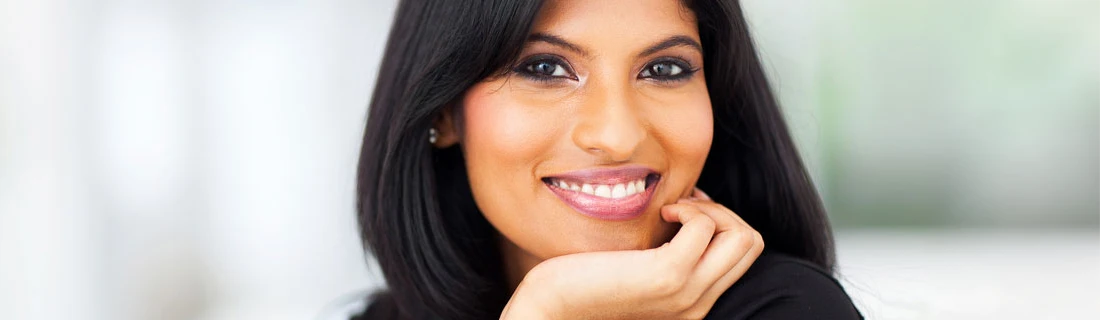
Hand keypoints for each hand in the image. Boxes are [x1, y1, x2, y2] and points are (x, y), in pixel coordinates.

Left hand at [500, 188, 764, 319]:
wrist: (549, 310)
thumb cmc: (582, 282)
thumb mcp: (634, 266)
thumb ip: (664, 251)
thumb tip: (687, 206)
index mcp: (693, 302)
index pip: (743, 253)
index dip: (719, 221)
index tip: (683, 211)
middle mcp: (697, 303)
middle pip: (750, 242)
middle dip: (722, 210)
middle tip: (681, 207)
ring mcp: (686, 293)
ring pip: (742, 236)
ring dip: (710, 208)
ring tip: (673, 209)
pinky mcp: (667, 276)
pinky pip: (705, 229)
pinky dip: (691, 209)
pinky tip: (663, 212)